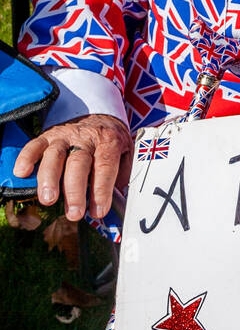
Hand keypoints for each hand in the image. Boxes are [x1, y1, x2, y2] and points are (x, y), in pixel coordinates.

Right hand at [13, 114, 132, 221]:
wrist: (98, 116)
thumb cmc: (111, 142)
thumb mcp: (127, 152)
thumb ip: (124, 173)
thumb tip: (119, 198)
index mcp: (108, 142)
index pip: (105, 166)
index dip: (101, 190)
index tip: (98, 211)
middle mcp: (85, 138)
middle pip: (78, 163)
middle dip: (75, 190)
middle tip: (74, 213)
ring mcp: (64, 136)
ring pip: (55, 155)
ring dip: (50, 178)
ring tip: (48, 200)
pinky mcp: (47, 136)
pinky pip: (35, 145)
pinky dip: (26, 158)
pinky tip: (22, 173)